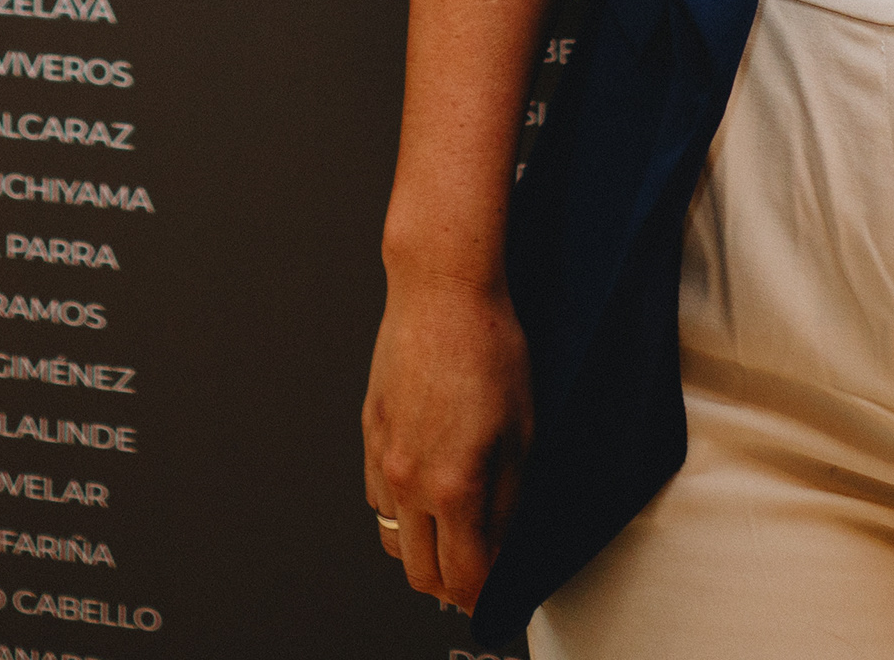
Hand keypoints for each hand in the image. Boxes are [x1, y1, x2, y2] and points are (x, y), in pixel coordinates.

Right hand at [360, 265, 531, 613]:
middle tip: (480, 575)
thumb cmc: (488, 348)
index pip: (464, 578)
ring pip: (392, 538)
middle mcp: (409, 481)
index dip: (484, 599)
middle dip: (452, 586)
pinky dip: (401, 509)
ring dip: (422, 548)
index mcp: (454, 487)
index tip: (498, 598)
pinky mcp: (370, 434)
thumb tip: (505, 542)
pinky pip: (377, 496)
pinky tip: (426, 488)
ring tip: (452, 533)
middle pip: (421, 573)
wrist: (441, 293)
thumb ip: (510, 501)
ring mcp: (383, 458)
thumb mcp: (524, 434)